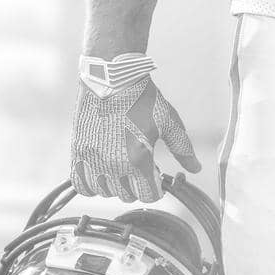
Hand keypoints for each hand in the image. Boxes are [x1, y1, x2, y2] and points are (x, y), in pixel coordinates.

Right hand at [71, 64, 200, 202]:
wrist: (111, 78)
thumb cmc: (142, 99)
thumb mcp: (169, 123)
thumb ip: (183, 150)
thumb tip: (197, 169)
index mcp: (137, 160)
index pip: (148, 196)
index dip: (156, 188)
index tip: (156, 175)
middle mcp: (112, 164)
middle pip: (127, 195)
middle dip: (137, 185)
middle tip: (139, 167)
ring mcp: (92, 159)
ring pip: (104, 192)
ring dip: (115, 185)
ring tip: (121, 169)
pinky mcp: (77, 152)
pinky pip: (80, 183)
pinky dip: (91, 183)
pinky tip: (101, 172)